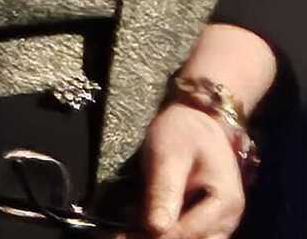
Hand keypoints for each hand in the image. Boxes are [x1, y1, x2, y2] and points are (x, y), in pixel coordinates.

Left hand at [132, 102, 245, 238]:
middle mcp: (227, 221)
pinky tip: (139, 228)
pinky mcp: (206, 224)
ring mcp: (219, 225)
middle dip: (156, 238)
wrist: (198, 120)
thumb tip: (155, 229)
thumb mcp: (169, 154)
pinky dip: (165, 233)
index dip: (154, 236)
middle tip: (119, 234)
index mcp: (225, 203)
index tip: (121, 235)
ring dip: (160, 237)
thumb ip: (164, 190)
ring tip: (127, 231)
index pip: (186, 233)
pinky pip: (188, 235)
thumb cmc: (184, 132)